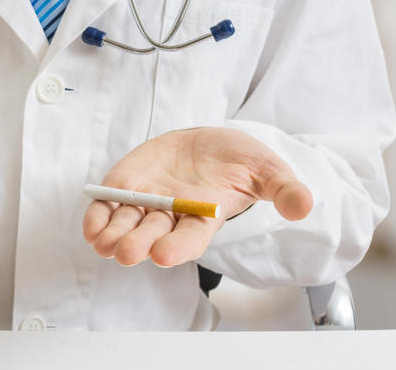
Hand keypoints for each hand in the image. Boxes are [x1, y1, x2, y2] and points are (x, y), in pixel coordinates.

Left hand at [83, 127, 311, 266]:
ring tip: (103, 243)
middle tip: (127, 252)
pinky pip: (108, 205)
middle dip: (138, 244)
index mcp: (203, 218)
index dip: (177, 247)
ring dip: (112, 235)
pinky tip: (91, 225)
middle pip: (152, 235)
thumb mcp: (265, 168)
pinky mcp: (125, 185)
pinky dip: (98, 215)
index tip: (165, 255)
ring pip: (125, 225)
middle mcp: (170, 216)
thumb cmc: (236, 160)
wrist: (205, 141)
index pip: (190, 239)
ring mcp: (145, 202)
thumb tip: (304, 206)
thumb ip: (283, 188)